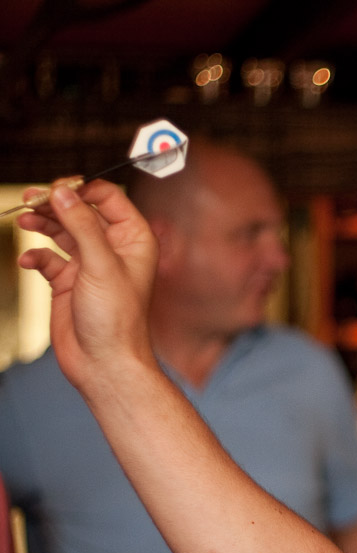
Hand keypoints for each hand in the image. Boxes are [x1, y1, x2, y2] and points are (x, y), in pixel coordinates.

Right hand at [15, 179, 158, 390]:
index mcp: (134, 239)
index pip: (108, 198)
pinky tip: (29, 262)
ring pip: (62, 231)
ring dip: (42, 224)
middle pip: (80, 211)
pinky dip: (36, 256)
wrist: (104, 362)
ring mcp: (89, 264)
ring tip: (24, 221)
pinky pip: (48, 258)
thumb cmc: (116, 319)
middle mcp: (113, 248)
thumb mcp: (100, 265)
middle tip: (31, 199)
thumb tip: (62, 191)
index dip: (82, 189)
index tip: (55, 187)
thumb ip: (81, 225)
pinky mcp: (69, 281)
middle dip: (55, 203)